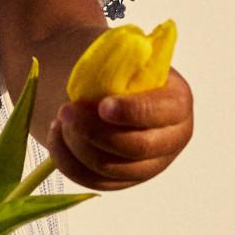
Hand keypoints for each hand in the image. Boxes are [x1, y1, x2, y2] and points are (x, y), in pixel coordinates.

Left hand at [56, 69, 191, 189]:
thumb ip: (119, 65)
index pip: (166, 112)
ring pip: (111, 168)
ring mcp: (147, 163)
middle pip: (138, 148)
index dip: (135, 112)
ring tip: (60, 118)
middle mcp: (170, 137)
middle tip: (66, 111)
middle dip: (96, 132)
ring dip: (77, 145)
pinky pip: (92, 180)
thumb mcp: (111, 54)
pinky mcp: (120, 179)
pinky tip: (57, 134)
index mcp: (176, 100)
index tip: (102, 105)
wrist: (77, 75)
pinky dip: (68, 160)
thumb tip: (117, 77)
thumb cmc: (98, 61)